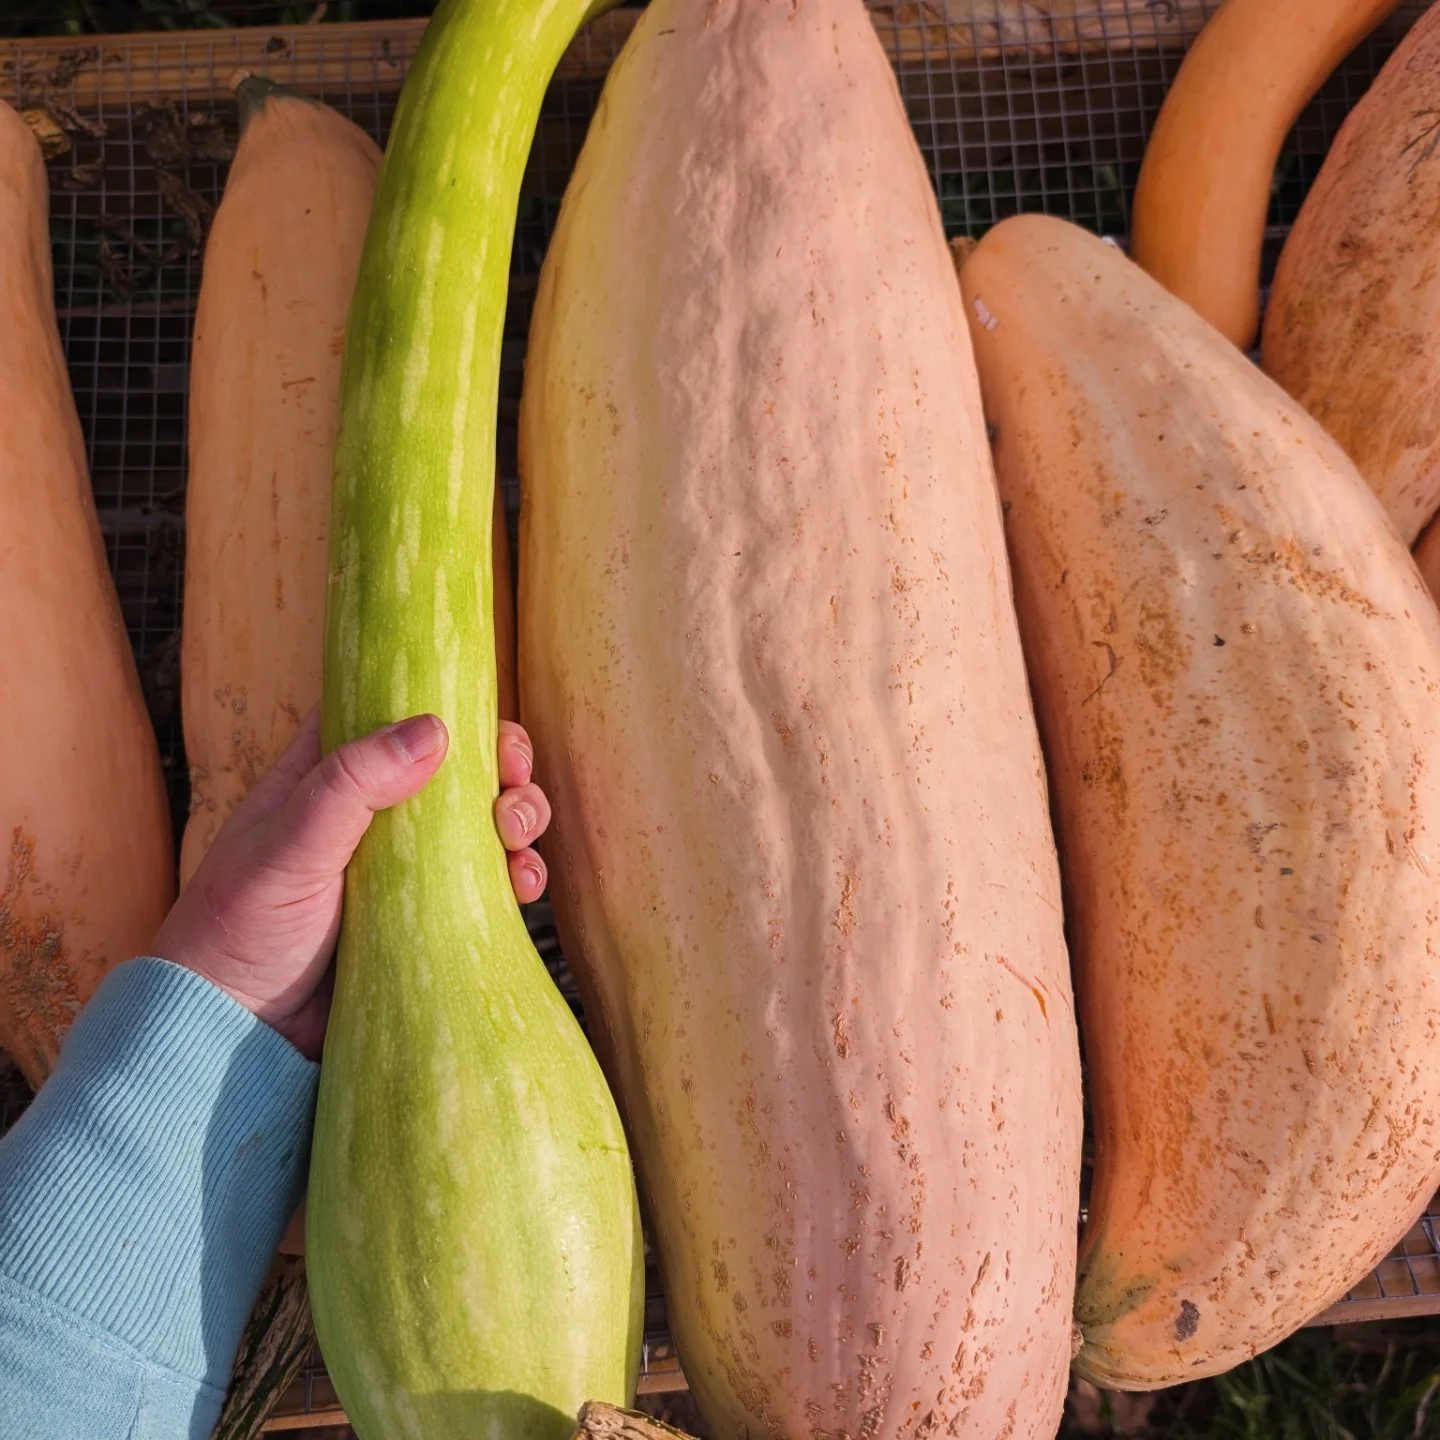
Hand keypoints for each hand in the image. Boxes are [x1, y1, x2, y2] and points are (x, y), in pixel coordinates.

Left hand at [152, 711, 552, 1059]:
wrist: (236, 1036)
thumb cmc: (238, 930)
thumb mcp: (287, 846)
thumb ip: (351, 784)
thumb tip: (432, 730)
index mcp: (327, 776)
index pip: (391, 716)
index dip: (443, 708)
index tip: (483, 716)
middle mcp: (375, 815)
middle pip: (456, 766)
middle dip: (500, 764)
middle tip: (515, 777)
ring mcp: (408, 869)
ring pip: (483, 823)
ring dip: (518, 817)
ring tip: (517, 835)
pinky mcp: (432, 919)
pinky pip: (490, 887)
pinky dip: (518, 876)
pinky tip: (523, 884)